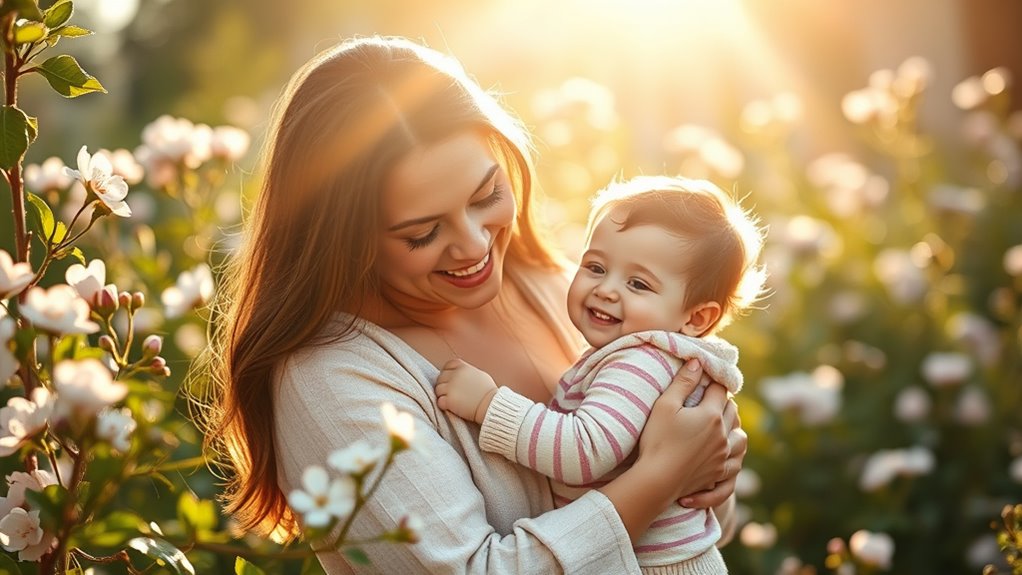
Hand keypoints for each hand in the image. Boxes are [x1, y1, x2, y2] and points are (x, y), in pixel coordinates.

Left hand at [435, 358, 498, 422]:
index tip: (450, 380)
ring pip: (438, 389)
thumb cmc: (488, 391)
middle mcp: (455, 375)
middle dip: (444, 385)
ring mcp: (451, 387)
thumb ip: (468, 372)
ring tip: (451, 400)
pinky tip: (450, 407)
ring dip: (442, 395)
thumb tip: (462, 373)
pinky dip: (443, 405)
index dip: (447, 372)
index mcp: (462, 367)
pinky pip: (439, 401)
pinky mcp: (449, 400)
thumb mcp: (480, 375)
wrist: (490, 405)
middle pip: (440, 378)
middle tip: (451, 393)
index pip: (448, 365)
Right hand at [636, 359, 742, 506]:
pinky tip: (727, 456)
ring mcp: (723, 456)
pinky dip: (735, 458)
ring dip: (735, 429)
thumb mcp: (665, 405)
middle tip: (711, 398)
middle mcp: (723, 435)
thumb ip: (683, 382)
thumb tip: (698, 362)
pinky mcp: (718, 474)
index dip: (714, 382)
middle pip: (732, 411)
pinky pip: (736, 465)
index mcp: (712, 415)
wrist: (656, 480)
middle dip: (724, 402)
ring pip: (741, 439)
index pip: (720, 390)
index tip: (706, 378)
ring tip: (724, 426)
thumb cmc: (657, 440)